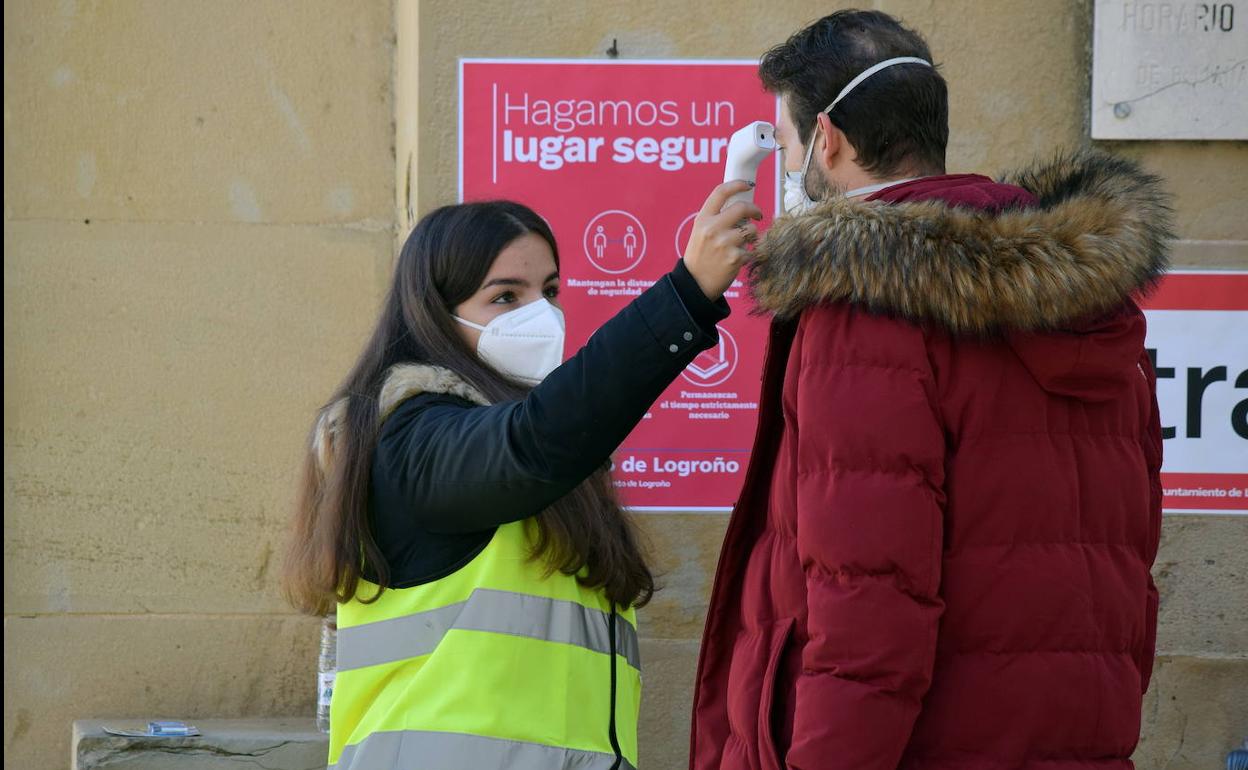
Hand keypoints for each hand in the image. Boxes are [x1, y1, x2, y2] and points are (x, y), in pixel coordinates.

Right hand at [682, 181, 763, 300]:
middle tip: (758, 215)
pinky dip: (748, 254)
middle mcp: (712, 228)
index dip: (737, 185)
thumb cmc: (700, 256)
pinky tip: (737, 260)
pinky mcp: (735, 258)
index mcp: (703, 219)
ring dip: (751, 236)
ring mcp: (724, 243)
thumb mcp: (701, 232)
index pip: (720, 192)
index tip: (748, 186)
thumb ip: (716, 218)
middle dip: (755, 209)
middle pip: (742, 207)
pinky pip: (751, 250)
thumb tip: (741, 207)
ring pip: (751, 230)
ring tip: (741, 245)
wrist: (695, 284)